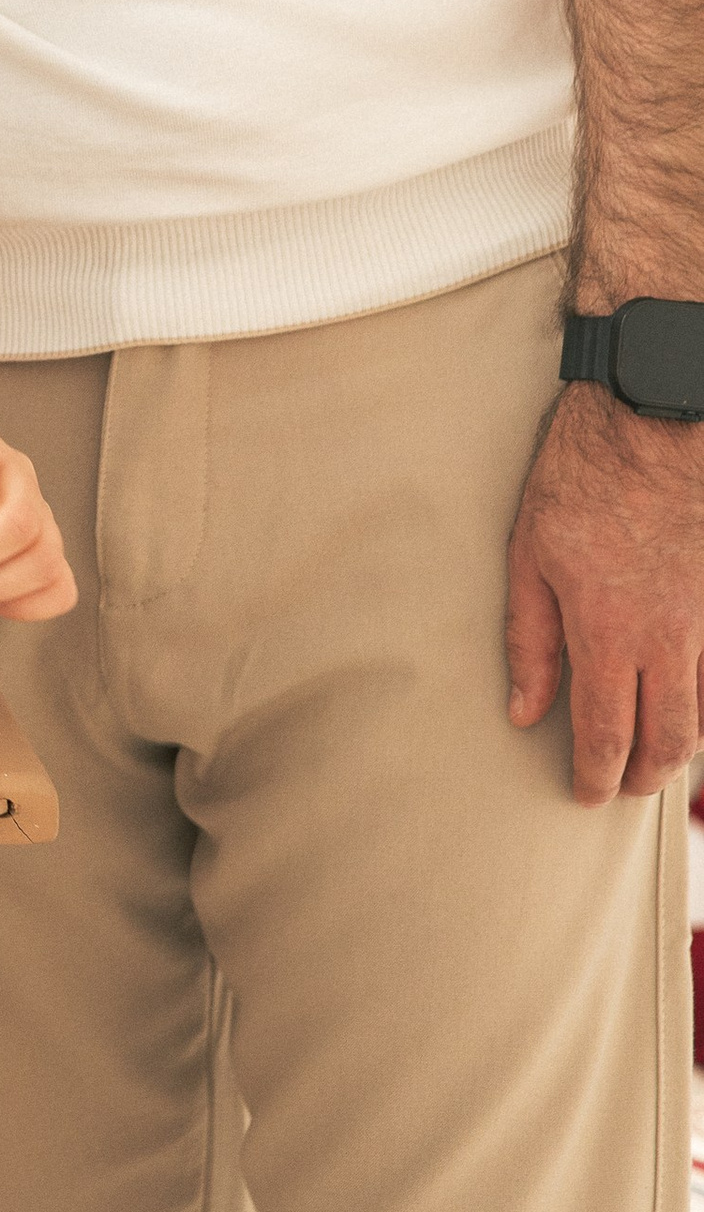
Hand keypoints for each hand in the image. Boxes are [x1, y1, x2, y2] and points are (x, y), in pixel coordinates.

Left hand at [507, 380, 703, 800]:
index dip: (595, 774)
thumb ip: (529, 639)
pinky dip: (703, 696)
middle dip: (646, 775)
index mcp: (610, 632)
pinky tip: (686, 697)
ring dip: (681, 744)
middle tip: (622, 786)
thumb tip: (525, 709)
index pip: (606, 733)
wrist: (657, 418)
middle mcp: (669, 638)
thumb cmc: (584, 476)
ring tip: (656, 754)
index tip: (584, 793)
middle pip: (671, 739)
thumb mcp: (530, 553)